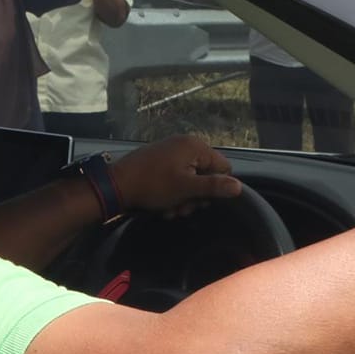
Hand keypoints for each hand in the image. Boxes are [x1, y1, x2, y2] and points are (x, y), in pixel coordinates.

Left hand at [109, 135, 242, 217]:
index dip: (216, 187)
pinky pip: (176, 178)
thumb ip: (214, 186)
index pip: (223, 167)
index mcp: (195, 146)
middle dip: (197, 196)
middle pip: (206, 175)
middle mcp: (185, 145)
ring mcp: (171, 152)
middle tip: (183, 208)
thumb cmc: (153, 185)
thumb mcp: (186, 188)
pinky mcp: (159, 160)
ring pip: (190, 180)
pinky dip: (173, 192)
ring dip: (184, 198)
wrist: (115, 185)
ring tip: (170, 209)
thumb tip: (239, 187)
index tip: (201, 200)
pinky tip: (163, 205)